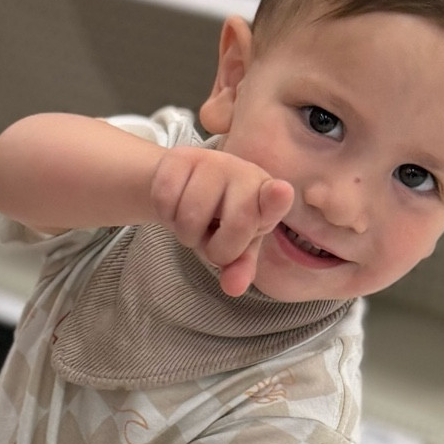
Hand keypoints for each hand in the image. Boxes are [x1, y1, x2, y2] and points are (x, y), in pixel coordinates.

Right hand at [148, 144, 293, 295]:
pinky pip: (164, 199)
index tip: (279, 191)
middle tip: (213, 240)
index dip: (276, 198)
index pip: (275, 199)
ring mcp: (213, 160)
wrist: (187, 186)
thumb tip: (234, 288)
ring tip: (194, 223)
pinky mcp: (180, 156)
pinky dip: (165, 214)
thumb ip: (239, 267)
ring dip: (186, 234)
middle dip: (217, 248)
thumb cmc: (221, 220)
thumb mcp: (236, 247)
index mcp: (268, 198)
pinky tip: (176, 206)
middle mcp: (245, 173)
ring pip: (190, 217)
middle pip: (234, 225)